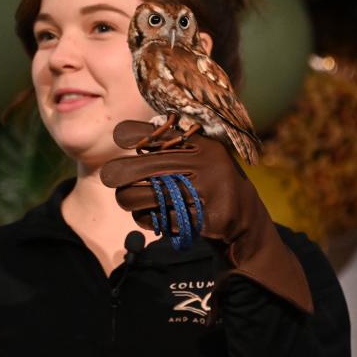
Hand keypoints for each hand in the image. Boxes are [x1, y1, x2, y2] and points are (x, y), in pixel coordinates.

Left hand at [100, 120, 312, 314]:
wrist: (246, 224)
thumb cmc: (211, 186)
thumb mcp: (201, 159)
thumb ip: (172, 148)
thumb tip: (124, 135)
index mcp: (203, 143)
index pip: (158, 132)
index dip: (132, 134)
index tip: (119, 139)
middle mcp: (207, 163)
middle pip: (143, 168)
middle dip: (119, 175)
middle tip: (110, 178)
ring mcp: (209, 192)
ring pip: (146, 196)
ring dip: (129, 201)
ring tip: (128, 201)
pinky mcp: (208, 219)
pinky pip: (161, 220)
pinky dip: (147, 220)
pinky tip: (150, 218)